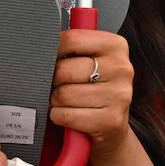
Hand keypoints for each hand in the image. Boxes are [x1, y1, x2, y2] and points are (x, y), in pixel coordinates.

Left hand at [50, 29, 134, 157]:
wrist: (112, 126)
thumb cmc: (94, 88)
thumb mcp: (92, 60)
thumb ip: (74, 47)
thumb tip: (43, 42)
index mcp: (116, 45)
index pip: (72, 39)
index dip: (53, 51)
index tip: (52, 59)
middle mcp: (121, 68)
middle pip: (64, 69)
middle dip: (54, 80)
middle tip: (59, 85)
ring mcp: (118, 95)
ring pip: (63, 95)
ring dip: (56, 101)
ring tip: (65, 101)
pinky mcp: (110, 120)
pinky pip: (66, 115)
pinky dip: (59, 117)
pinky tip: (68, 114)